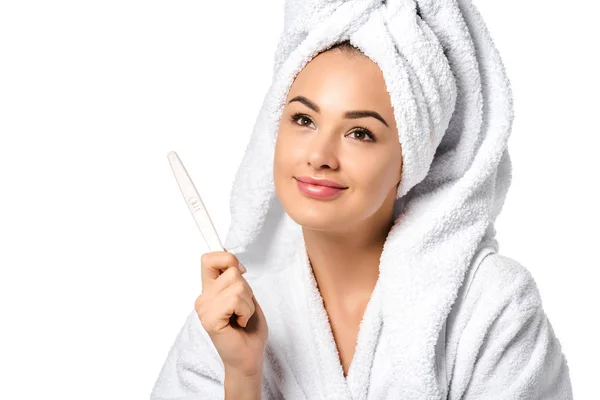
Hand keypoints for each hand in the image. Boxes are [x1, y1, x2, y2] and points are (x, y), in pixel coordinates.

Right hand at [195, 250, 268, 375]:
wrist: (249, 357)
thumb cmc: (249, 330)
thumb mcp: (245, 296)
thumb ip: (236, 279)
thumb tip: (233, 261)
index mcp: (209, 290)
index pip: (208, 259)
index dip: (227, 259)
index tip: (240, 272)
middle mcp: (203, 298)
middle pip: (231, 270)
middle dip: (247, 288)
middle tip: (242, 309)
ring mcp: (204, 309)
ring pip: (237, 284)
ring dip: (248, 303)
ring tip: (241, 317)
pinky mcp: (210, 320)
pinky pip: (235, 299)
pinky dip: (245, 311)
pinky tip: (239, 323)